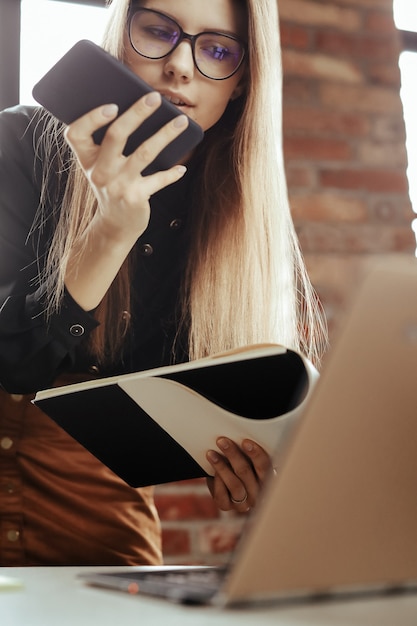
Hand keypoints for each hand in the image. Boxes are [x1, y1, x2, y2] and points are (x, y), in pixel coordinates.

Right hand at [62, 92, 188, 310]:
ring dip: (165, 135)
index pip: (76, 133)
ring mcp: (118, 185)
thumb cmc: (111, 187)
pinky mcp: (135, 198)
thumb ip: (109, 144)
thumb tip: (140, 110)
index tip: (111, 105)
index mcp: (87, 159)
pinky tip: (181, 167)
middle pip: (116, 136)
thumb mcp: (102, 167)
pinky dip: (171, 173)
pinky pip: (158, 180)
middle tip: (154, 98)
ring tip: (182, 121)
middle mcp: (100, 171)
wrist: (115, 226)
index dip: (91, 118)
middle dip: (136, 114)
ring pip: (144, 153)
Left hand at [206, 438, 272, 512]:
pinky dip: (216, 481)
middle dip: (233, 454)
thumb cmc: (240, 463)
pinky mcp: (227, 506)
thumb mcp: (247, 457)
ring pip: (234, 484)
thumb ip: (248, 450)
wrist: (225, 480)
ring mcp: (243, 503)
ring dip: (221, 466)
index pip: (265, 466)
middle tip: (222, 441)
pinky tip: (211, 471)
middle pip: (246, 472)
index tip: (245, 442)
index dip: (256, 454)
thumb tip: (238, 433)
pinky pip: (221, 495)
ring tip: (211, 453)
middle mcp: (258, 493)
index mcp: (268, 478)